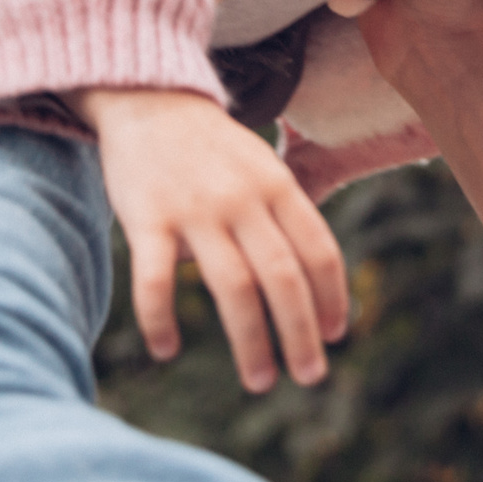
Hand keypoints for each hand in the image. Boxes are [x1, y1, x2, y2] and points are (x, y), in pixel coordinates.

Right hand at [78, 89, 348, 392]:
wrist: (149, 100)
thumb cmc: (214, 148)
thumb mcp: (264, 167)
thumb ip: (288, 217)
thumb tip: (316, 289)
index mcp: (278, 185)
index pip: (319, 250)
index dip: (332, 298)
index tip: (335, 336)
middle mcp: (243, 198)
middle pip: (284, 277)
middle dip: (301, 334)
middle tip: (309, 376)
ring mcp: (195, 208)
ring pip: (232, 287)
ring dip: (250, 342)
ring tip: (259, 381)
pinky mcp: (147, 217)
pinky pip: (154, 280)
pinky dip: (160, 320)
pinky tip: (166, 349)